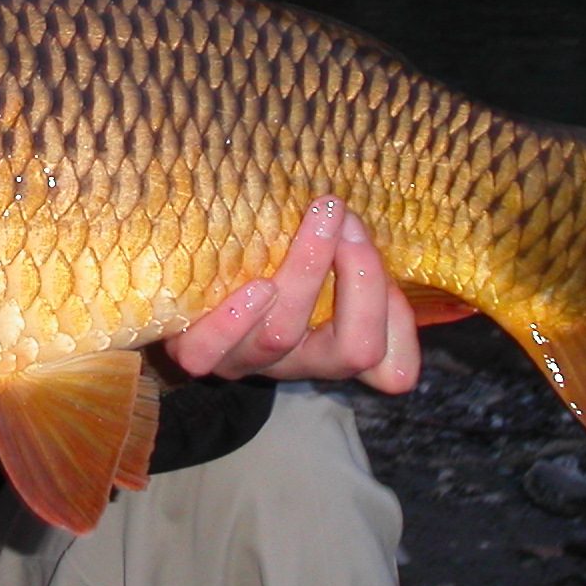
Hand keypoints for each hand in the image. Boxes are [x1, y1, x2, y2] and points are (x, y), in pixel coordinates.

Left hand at [163, 196, 419, 393]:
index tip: (370, 244)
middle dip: (361, 280)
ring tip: (315, 223)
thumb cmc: (268, 260)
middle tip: (346, 218)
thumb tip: (355, 220)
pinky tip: (256, 287)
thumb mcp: (320, 259)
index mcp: (336, 348)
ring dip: (304, 274)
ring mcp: (246, 360)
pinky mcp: (195, 350)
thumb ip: (347, 249)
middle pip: (353, 350)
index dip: (396, 315)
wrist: (190, 274)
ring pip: (281, 335)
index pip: (393, 367)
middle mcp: (297, 362)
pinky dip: (233, 321)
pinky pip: (208, 352)